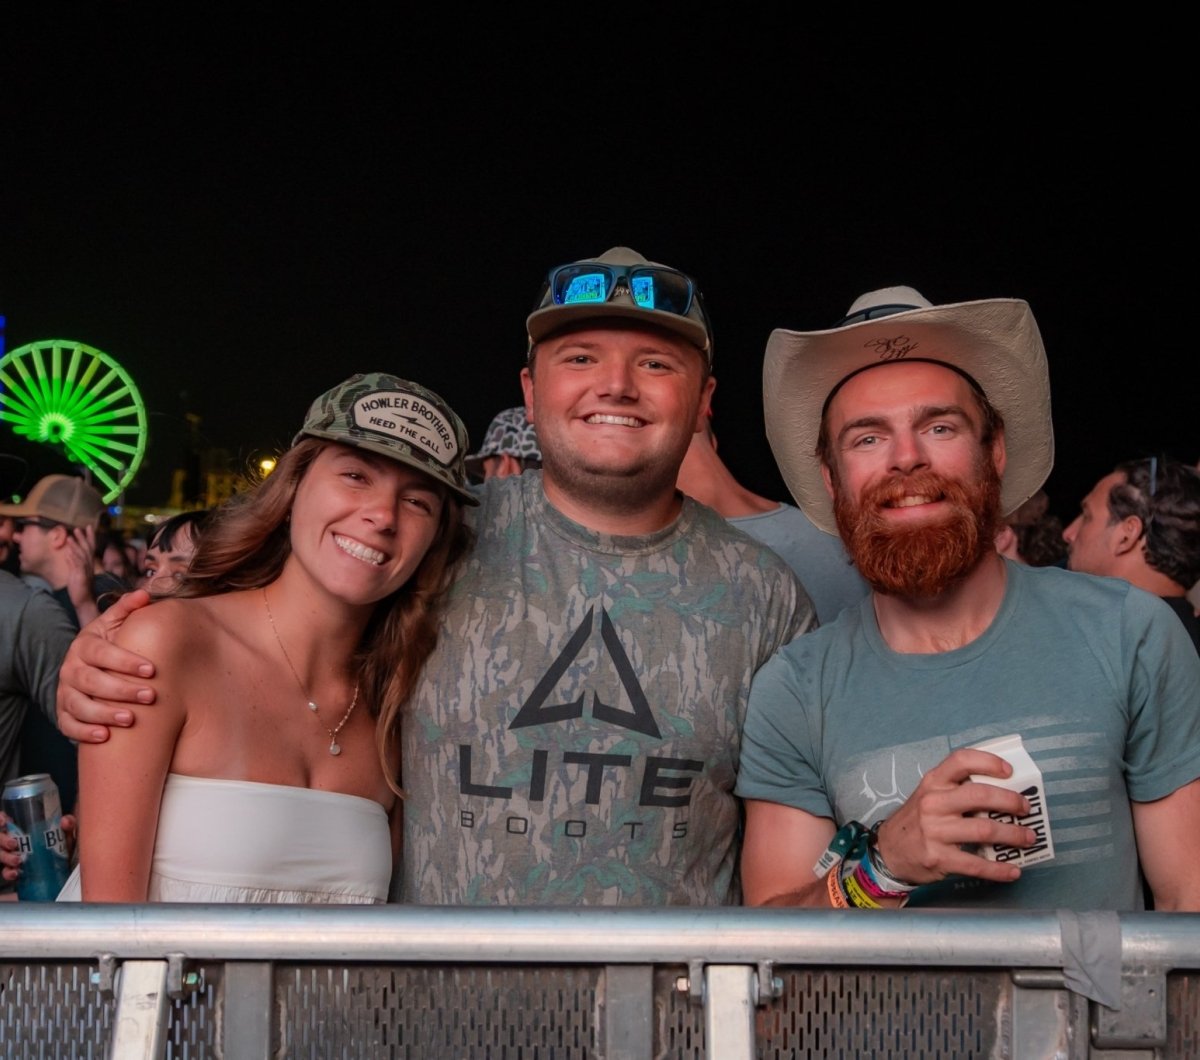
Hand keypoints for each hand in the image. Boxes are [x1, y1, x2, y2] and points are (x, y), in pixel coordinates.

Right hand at [1, 812, 76, 885]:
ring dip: (6, 857)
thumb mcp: (66, 833)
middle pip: (0, 838)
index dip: (1, 819)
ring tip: (17, 860)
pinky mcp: (15, 870)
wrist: (67, 867)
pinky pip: (6, 872)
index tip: (5, 822)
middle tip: (14, 844)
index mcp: (24, 827)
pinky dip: (8, 873)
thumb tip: (64, 821)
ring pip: (1, 854)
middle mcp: (14, 841)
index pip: (5, 821)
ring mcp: (12, 856)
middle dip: (3, 840)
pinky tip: (15, 873)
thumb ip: (68, 825)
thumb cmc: (63, 845)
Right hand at [55, 589, 155, 742]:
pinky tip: (105, 737)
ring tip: (130, 719)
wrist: (91, 665)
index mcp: (84, 645)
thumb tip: (144, 594)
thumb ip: (129, 609)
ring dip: (104, 713)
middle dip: (121, 690)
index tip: (152, 670)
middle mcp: (70, 669)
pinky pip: (68, 726)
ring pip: (78, 705)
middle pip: (91, 681)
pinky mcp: (64, 713)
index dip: (125, 661)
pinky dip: (84, 732)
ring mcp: (65, 693)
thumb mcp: (117, 624)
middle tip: (150, 697)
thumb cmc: (111, 644)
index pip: (101, 652)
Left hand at [63, 525, 98, 617]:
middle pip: (87, 549)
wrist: (84, 601)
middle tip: (78, 528)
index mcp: (89, 564)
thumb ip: (74, 562)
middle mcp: (89, 565)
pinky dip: (72, 557)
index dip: (90, 537)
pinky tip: (68, 551)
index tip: (89, 526)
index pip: (91, 548)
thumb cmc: (81, 588)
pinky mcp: (80, 576)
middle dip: (83, 538)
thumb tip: (68, 553)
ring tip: (70, 537)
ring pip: (81, 556)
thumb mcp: (78, 573)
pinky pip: (76, 565)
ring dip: (76, 546)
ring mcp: (85, 571)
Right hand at [874, 749, 1036, 885]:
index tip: (1009, 771)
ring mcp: (935, 831)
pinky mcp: (939, 858)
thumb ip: (957, 790)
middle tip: (1026, 809)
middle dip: (1011, 801)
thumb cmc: (917, 820)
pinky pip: (977, 864)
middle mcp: (933, 803)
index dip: (988, 762)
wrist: (889, 851)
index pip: (960, 760)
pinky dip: (1000, 869)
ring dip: (1013, 835)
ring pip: (984, 830)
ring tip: (1028, 838)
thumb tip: (1004, 790)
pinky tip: (1013, 871)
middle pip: (979, 795)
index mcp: (933, 782)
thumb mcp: (929, 795)